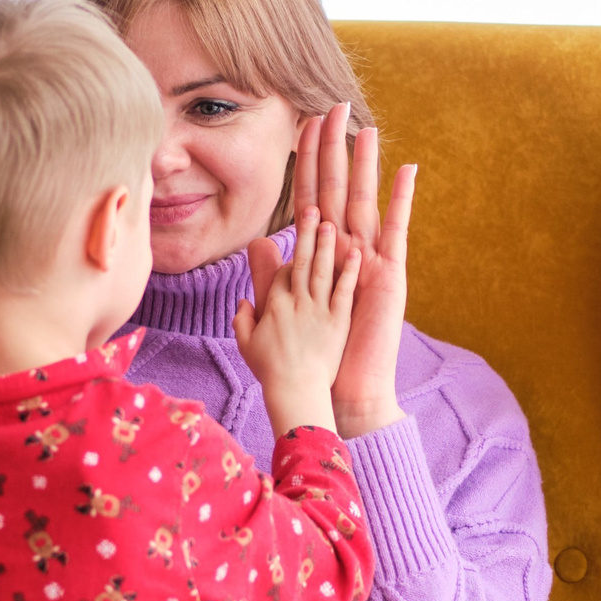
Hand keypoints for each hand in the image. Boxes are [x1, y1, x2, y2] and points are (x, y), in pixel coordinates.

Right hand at [233, 218, 360, 436]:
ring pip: (323, 269)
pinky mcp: (338, 321)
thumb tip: (242, 301)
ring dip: (327, 244)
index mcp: (274, 305)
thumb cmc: (270, 372)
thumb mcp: (246, 344)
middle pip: (302, 260)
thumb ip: (242, 319)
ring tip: (331, 222)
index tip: (297, 243)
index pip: (283, 272)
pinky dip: (350, 271)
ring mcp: (319, 309)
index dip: (290, 257)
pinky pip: (344, 290)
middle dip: (307, 232)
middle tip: (312, 209)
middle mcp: (296, 301)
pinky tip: (357, 252)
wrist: (295, 392)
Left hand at [295, 106, 414, 436]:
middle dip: (335, 147)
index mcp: (325, 252)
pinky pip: (395, 230)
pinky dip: (401, 200)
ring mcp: (372, 259)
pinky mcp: (389, 274)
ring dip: (365, 164)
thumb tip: (256, 244)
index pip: (313, 196)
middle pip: (340, 188)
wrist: (346, 386)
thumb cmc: (320, 351)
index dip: (308, 162)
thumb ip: (275, 276)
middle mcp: (350, 248)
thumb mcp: (290, 307)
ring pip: (366, 201)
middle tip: (333, 104)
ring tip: (365, 127)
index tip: (301, 123)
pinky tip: (406, 169)